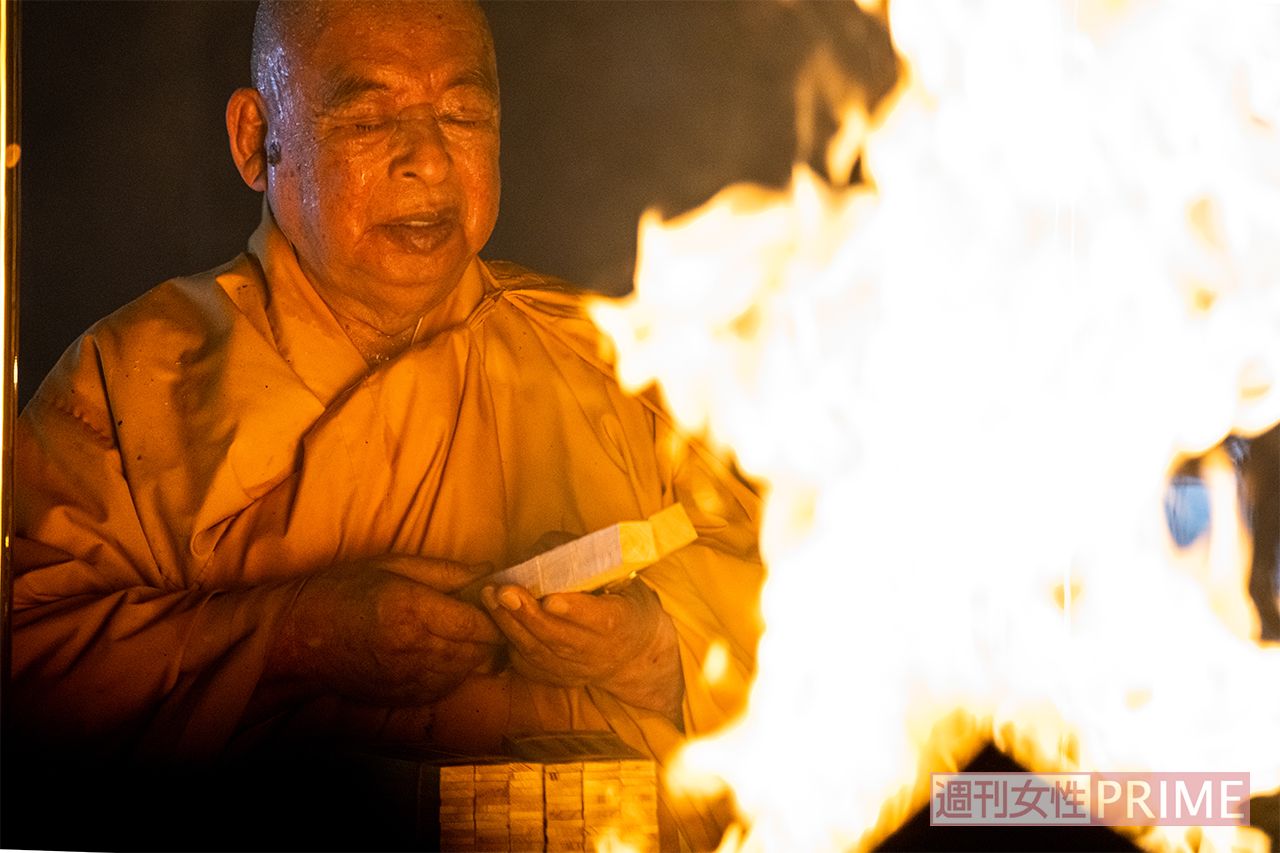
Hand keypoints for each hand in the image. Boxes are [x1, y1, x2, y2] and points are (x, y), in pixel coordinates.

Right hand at [264, 555, 501, 705]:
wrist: (297, 638)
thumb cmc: (341, 591)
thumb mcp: (392, 567)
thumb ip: (445, 572)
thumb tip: (487, 571)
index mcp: (411, 609)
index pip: (476, 623)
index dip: (494, 615)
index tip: (496, 603)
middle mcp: (413, 648)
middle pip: (477, 650)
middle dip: (490, 635)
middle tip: (486, 617)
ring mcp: (407, 677)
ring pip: (465, 671)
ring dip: (474, 653)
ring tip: (464, 633)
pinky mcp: (401, 696)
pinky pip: (445, 687)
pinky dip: (454, 671)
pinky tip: (443, 653)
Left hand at [480, 580, 683, 721]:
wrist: (634, 656)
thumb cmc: (625, 604)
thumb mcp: (623, 578)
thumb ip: (591, 560)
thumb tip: (547, 545)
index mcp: (620, 622)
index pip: (598, 619)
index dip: (573, 611)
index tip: (551, 600)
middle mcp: (596, 651)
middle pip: (557, 635)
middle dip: (527, 613)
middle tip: (503, 591)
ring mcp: (573, 669)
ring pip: (536, 649)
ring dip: (509, 623)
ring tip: (490, 597)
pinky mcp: (555, 678)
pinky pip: (526, 661)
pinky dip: (508, 638)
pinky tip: (495, 616)